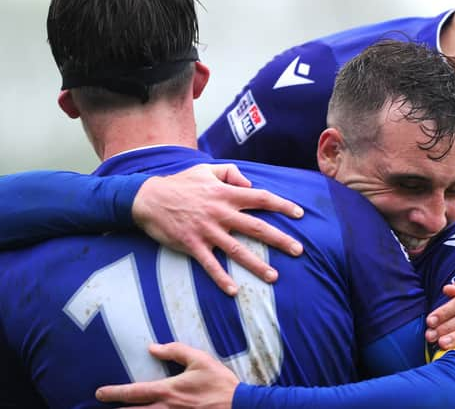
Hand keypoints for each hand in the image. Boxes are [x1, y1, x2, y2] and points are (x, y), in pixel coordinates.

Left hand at [96, 342, 238, 408]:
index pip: (135, 391)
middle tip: (100, 407)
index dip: (115, 392)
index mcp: (169, 390)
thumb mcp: (200, 359)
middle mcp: (167, 408)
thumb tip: (153, 347)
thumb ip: (176, 351)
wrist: (239, 405)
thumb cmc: (219, 382)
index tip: (99, 393)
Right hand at [132, 163, 303, 294]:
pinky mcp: (192, 245)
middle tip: (299, 250)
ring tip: (274, 277)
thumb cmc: (180, 183)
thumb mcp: (206, 170)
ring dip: (257, 265)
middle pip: (257, 227)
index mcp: (226, 194)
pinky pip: (210, 264)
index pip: (261, 197)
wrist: (148, 199)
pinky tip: (234, 291)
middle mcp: (221, 213)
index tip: (300, 214)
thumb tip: (250, 183)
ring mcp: (207, 231)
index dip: (282, 205)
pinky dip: (221, 278)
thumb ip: (231, 174)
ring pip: (237, 250)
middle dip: (280, 239)